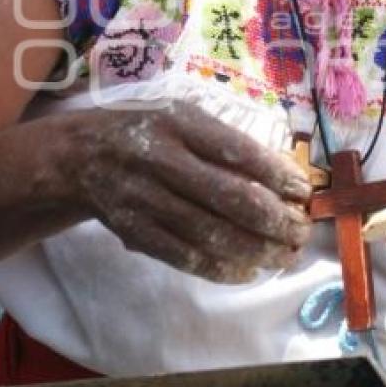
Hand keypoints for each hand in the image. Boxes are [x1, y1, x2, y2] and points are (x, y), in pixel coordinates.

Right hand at [75, 101, 311, 282]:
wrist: (80, 155)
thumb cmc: (149, 130)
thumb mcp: (184, 116)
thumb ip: (227, 141)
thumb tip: (284, 177)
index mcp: (179, 123)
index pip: (239, 152)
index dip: (278, 175)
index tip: (305, 192)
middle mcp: (160, 159)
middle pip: (229, 197)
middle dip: (275, 220)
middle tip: (302, 231)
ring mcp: (144, 199)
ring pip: (210, 233)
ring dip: (256, 249)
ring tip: (285, 255)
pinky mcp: (134, 232)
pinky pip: (184, 257)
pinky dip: (221, 268)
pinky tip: (249, 270)